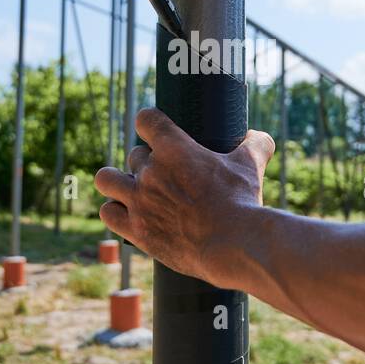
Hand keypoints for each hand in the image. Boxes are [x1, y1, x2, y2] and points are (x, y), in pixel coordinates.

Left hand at [94, 108, 273, 286]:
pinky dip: (115, 211)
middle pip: (134, 154)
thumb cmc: (242, 202)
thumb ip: (255, 144)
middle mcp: (150, 171)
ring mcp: (139, 201)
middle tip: (164, 175)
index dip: (149, 122)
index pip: (145, 119)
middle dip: (147, 162)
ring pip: (106, 178)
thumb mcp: (252, 165)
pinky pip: (108, 212)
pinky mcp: (136, 229)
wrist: (235, 244)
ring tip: (132, 190)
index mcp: (174, 148)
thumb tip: (258, 136)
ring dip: (117, 181)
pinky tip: (129, 214)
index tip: (155, 130)